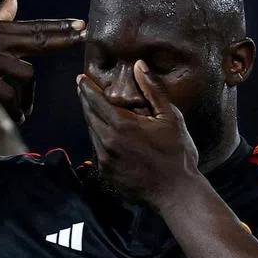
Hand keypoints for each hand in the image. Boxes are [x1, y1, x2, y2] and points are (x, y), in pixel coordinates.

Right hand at [0, 0, 85, 122]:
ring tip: (24, 112)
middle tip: (84, 39)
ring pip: (26, 75)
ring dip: (29, 97)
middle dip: (63, 39)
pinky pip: (8, 94)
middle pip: (37, 39)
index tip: (82, 25)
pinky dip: (16, 108)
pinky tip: (18, 117)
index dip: (59, 27)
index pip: (34, 27)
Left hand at [76, 60, 200, 207]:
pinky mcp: (106, 173)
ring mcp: (105, 160)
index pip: (96, 101)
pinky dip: (98, 138)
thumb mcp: (170, 117)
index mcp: (122, 125)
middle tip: (82, 89)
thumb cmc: (177, 153)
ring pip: (92, 133)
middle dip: (85, 101)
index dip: (87, 88)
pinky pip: (97, 150)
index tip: (80, 79)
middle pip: (89, 116)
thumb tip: (139, 65)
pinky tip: (105, 134)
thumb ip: (152, 90)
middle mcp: (108, 142)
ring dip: (91, 119)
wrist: (176, 192)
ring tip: (93, 108)